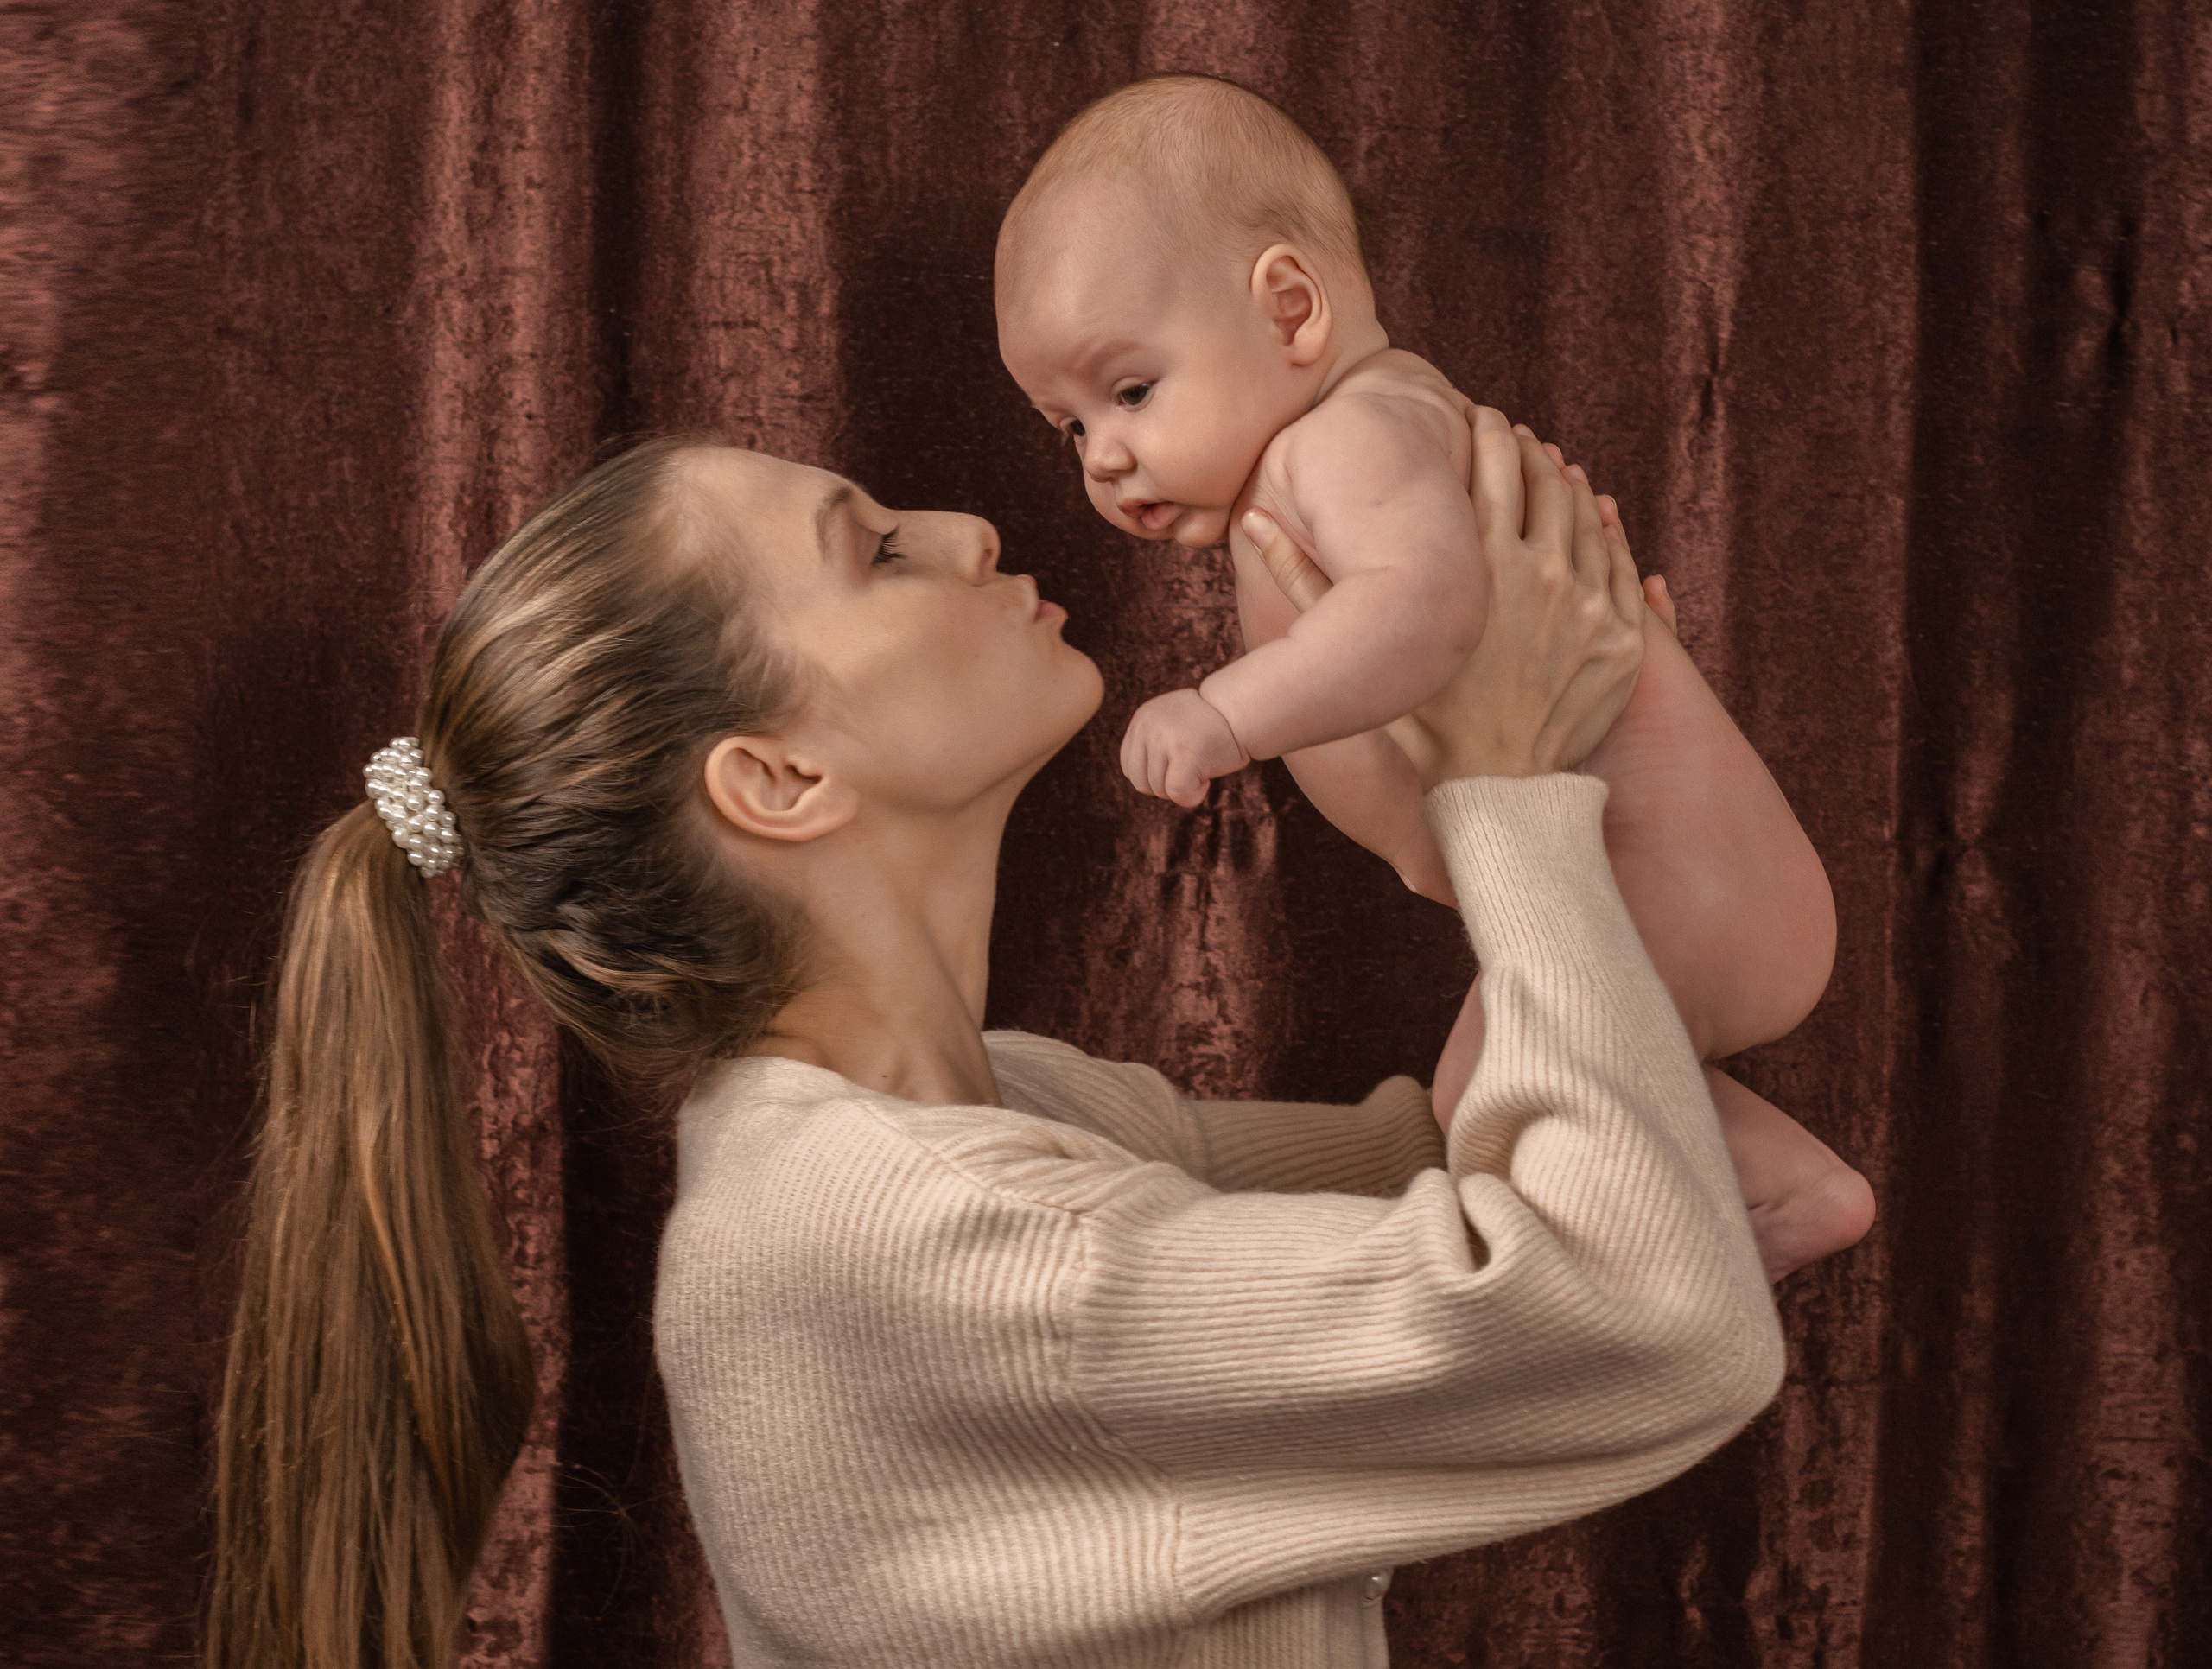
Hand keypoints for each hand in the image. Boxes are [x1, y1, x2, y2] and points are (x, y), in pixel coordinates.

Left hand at [1120, 688, 1250, 806]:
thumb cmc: (1214, 727)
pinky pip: (1177, 793)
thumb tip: (1140, 783)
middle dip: (1166, 786)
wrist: (1244, 712)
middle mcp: (1148, 725)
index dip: (1154, 776)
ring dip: (1183, 789)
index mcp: (1142, 718)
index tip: (1178, 766)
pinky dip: (1193, 796)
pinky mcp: (1183, 752)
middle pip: (1140, 782)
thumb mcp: (1174, 726)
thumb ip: (1154, 745)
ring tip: (1202, 767)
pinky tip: (1207, 781)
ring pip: (1159, 790)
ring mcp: (1163, 738)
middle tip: (1191, 771)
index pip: (1129, 766)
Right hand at [1245, 409, 1642, 783]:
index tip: (1474, 421)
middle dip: (1527, 447)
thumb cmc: (1424, 724)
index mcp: (1479, 567)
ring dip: (1568, 480)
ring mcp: (1593, 607)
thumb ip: (1304, 582)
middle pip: (1545, 480)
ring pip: (1587, 514)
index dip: (1484, 434)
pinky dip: (1609, 527)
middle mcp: (1543, 578)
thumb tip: (1251, 522)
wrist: (1497, 795)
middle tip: (1512, 433)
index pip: (1491, 467)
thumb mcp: (1360, 650)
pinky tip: (1594, 511)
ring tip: (1551, 465)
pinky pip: (1623, 562)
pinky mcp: (1624, 638)